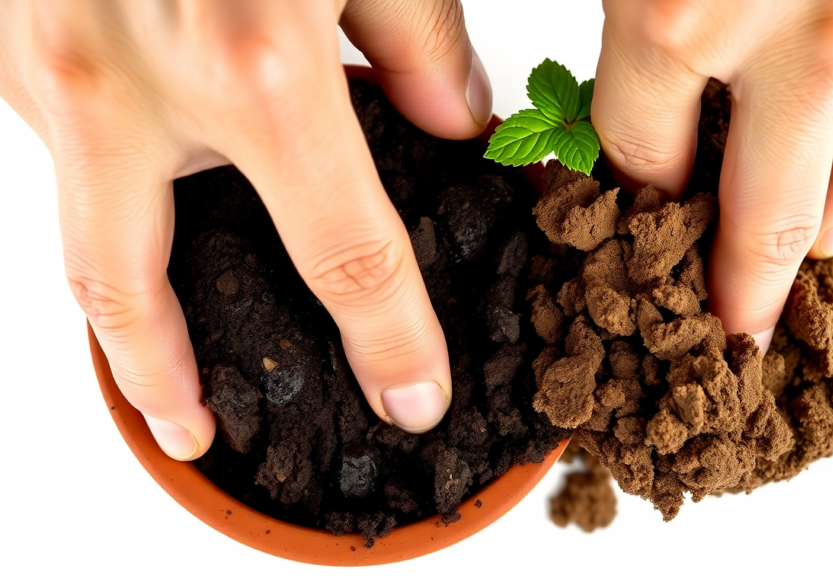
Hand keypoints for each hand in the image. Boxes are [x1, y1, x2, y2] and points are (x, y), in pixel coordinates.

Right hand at [0, 0, 490, 458]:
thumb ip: (418, 36)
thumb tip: (455, 115)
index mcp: (254, 66)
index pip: (342, 254)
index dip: (388, 340)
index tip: (412, 392)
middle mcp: (126, 79)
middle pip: (123, 287)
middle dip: (154, 377)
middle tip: (192, 425)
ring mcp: (46, 56)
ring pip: (77, 206)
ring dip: (124, 259)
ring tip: (168, 303)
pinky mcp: (10, 30)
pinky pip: (55, 128)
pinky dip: (102, 159)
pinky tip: (148, 151)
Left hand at [592, 0, 832, 349]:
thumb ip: (637, 32)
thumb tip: (646, 103)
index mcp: (678, 22)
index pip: (643, 157)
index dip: (633, 198)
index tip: (633, 227)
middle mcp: (796, 37)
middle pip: (766, 218)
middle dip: (744, 291)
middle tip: (734, 333)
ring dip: (824, 230)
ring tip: (806, 257)